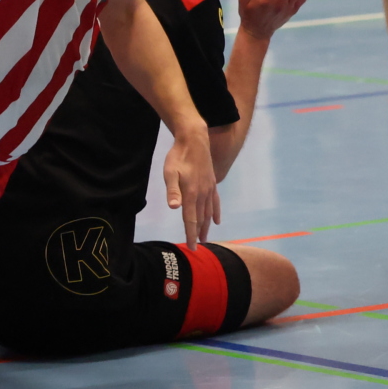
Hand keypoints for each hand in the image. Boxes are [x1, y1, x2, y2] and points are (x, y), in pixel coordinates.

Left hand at [163, 125, 220, 245]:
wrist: (195, 140)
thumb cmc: (178, 156)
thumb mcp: (170, 172)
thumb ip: (172, 190)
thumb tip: (174, 207)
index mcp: (191, 194)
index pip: (191, 219)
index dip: (191, 235)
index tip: (192, 248)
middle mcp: (203, 194)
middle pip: (201, 218)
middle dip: (198, 233)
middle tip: (198, 247)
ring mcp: (209, 189)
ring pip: (209, 212)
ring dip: (206, 226)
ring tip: (205, 237)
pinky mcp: (212, 184)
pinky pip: (215, 202)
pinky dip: (216, 213)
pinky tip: (217, 221)